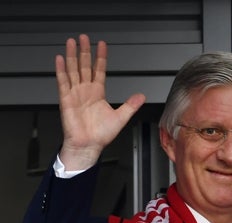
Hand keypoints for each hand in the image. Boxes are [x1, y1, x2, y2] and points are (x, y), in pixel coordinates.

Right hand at [56, 34, 145, 169]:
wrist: (89, 146)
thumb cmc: (101, 135)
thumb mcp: (120, 118)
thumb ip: (130, 105)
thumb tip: (141, 96)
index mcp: (98, 93)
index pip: (99, 70)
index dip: (100, 57)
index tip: (102, 44)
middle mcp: (85, 91)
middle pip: (84, 66)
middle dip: (85, 51)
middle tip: (84, 37)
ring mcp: (75, 94)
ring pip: (73, 70)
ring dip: (72, 56)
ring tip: (71, 42)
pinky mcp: (66, 100)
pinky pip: (63, 82)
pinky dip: (61, 70)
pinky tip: (60, 59)